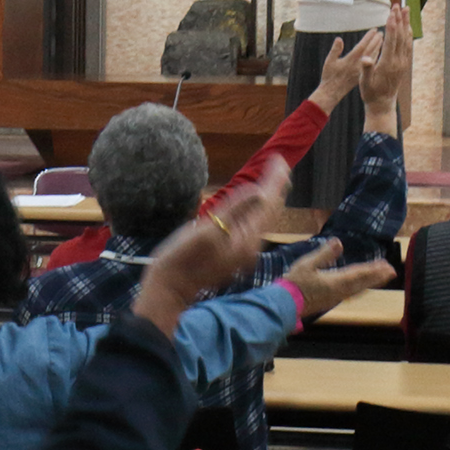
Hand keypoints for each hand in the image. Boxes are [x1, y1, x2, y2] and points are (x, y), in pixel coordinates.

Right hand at [134, 158, 289, 335]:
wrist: (169, 290)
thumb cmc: (182, 259)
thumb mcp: (207, 231)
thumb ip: (235, 211)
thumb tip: (261, 191)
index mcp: (246, 240)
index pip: (268, 203)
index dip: (274, 180)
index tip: (278, 159)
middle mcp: (250, 247)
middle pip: (270, 212)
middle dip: (276, 187)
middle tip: (280, 163)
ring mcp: (242, 253)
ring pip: (263, 220)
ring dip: (269, 197)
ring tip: (273, 178)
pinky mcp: (234, 255)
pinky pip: (253, 227)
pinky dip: (258, 210)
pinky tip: (255, 203)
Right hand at [282, 238, 394, 317]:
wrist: (285, 304)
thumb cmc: (295, 283)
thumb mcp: (307, 264)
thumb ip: (324, 254)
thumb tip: (339, 242)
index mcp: (335, 282)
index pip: (358, 274)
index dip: (373, 269)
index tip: (387, 266)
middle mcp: (339, 292)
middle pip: (362, 283)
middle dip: (377, 277)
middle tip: (392, 271)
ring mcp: (335, 298)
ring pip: (357, 289)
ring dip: (370, 282)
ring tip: (380, 277)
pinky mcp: (329, 300)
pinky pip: (350, 293)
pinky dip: (359, 288)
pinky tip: (358, 287)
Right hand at [307, 30, 383, 113]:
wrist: (333, 94)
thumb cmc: (329, 77)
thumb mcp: (329, 63)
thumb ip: (335, 50)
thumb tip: (339, 39)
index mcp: (351, 61)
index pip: (363, 46)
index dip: (369, 37)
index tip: (375, 29)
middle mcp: (359, 66)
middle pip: (371, 50)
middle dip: (377, 40)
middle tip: (382, 31)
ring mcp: (362, 71)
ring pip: (374, 57)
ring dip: (379, 47)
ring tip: (383, 39)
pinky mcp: (363, 75)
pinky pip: (374, 63)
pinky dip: (378, 55)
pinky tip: (380, 52)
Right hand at [359, 5, 411, 108]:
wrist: (382, 104)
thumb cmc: (370, 93)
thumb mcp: (364, 83)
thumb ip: (366, 69)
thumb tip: (365, 59)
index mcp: (388, 63)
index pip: (392, 40)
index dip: (392, 25)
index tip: (391, 13)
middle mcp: (399, 61)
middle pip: (401, 36)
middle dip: (400, 20)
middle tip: (398, 5)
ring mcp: (403, 63)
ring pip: (406, 39)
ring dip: (406, 24)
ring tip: (406, 10)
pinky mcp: (404, 64)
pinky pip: (408, 45)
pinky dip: (408, 33)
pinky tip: (407, 27)